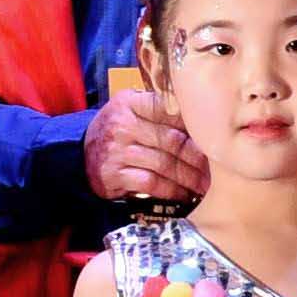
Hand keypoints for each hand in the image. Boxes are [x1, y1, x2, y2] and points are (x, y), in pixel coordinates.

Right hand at [80, 94, 214, 206]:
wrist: (79, 153)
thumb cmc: (117, 129)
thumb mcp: (131, 109)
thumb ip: (160, 109)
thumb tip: (202, 120)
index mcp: (130, 102)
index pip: (168, 109)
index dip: (194, 125)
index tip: (213, 137)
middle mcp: (122, 125)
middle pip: (171, 141)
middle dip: (198, 158)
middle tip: (218, 169)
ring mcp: (117, 151)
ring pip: (164, 164)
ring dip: (189, 178)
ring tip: (206, 185)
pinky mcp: (114, 175)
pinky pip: (151, 183)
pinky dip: (172, 191)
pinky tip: (185, 194)